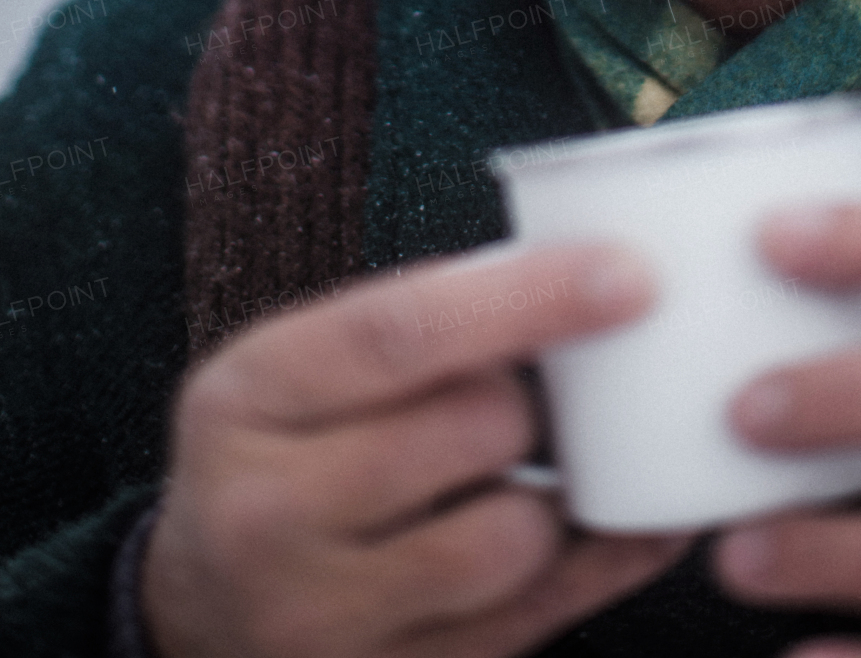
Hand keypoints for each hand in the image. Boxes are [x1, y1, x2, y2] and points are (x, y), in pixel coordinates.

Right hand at [143, 241, 688, 657]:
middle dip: (533, 402)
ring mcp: (319, 620)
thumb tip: (578, 277)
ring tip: (521, 477)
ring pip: (511, 540)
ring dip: (549, 496)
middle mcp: (266, 514)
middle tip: (524, 400)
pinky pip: (534, 622)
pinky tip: (624, 522)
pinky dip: (595, 564)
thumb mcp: (297, 363)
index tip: (629, 275)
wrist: (195, 605)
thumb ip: (413, 321)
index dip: (529, 297)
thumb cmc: (277, 451)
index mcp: (247, 397)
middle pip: (472, 430)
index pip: (402, 332)